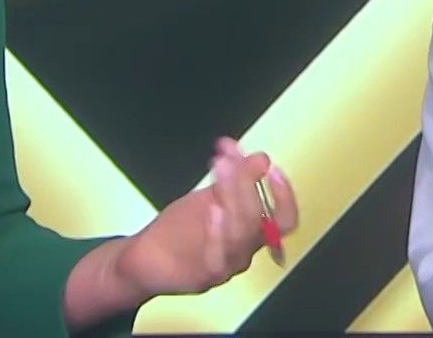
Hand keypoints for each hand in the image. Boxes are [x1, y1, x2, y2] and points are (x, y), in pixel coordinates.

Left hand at [112, 137, 299, 297]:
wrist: (147, 258)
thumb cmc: (181, 229)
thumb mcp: (210, 197)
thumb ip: (236, 179)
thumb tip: (259, 157)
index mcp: (251, 231)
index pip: (284, 218)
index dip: (284, 194)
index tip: (268, 165)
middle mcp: (245, 250)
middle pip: (259, 219)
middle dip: (245, 182)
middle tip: (228, 157)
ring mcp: (227, 265)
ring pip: (242, 233)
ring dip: (233, 196)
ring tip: (222, 171)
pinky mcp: (206, 275)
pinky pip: (220, 256)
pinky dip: (219, 231)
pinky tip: (213, 209)